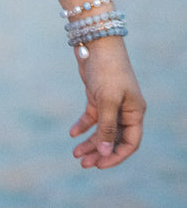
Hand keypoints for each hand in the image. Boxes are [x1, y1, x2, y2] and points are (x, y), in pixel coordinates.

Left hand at [69, 37, 145, 168]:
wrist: (95, 42)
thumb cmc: (107, 70)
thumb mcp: (107, 101)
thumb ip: (107, 127)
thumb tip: (106, 152)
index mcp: (135, 112)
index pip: (130, 142)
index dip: (116, 155)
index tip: (100, 165)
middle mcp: (125, 109)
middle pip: (114, 138)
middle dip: (100, 152)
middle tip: (83, 164)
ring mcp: (111, 103)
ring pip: (101, 130)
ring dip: (90, 142)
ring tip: (75, 154)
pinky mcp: (97, 96)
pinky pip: (91, 117)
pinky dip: (83, 125)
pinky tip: (72, 133)